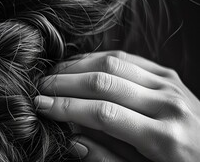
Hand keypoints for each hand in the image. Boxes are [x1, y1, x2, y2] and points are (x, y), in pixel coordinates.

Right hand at [35, 51, 199, 161]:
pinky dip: (98, 58)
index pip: (104, 113)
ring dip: (77, 66)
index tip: (40, 106)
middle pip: (105, 82)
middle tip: (39, 88)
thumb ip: (107, 159)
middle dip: (65, 83)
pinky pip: (128, 58)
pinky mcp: (169, 75)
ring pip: (113, 63)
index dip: (67, 107)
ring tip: (53, 75)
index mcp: (164, 139)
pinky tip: (78, 66)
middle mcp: (170, 106)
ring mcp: (171, 86)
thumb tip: (72, 139)